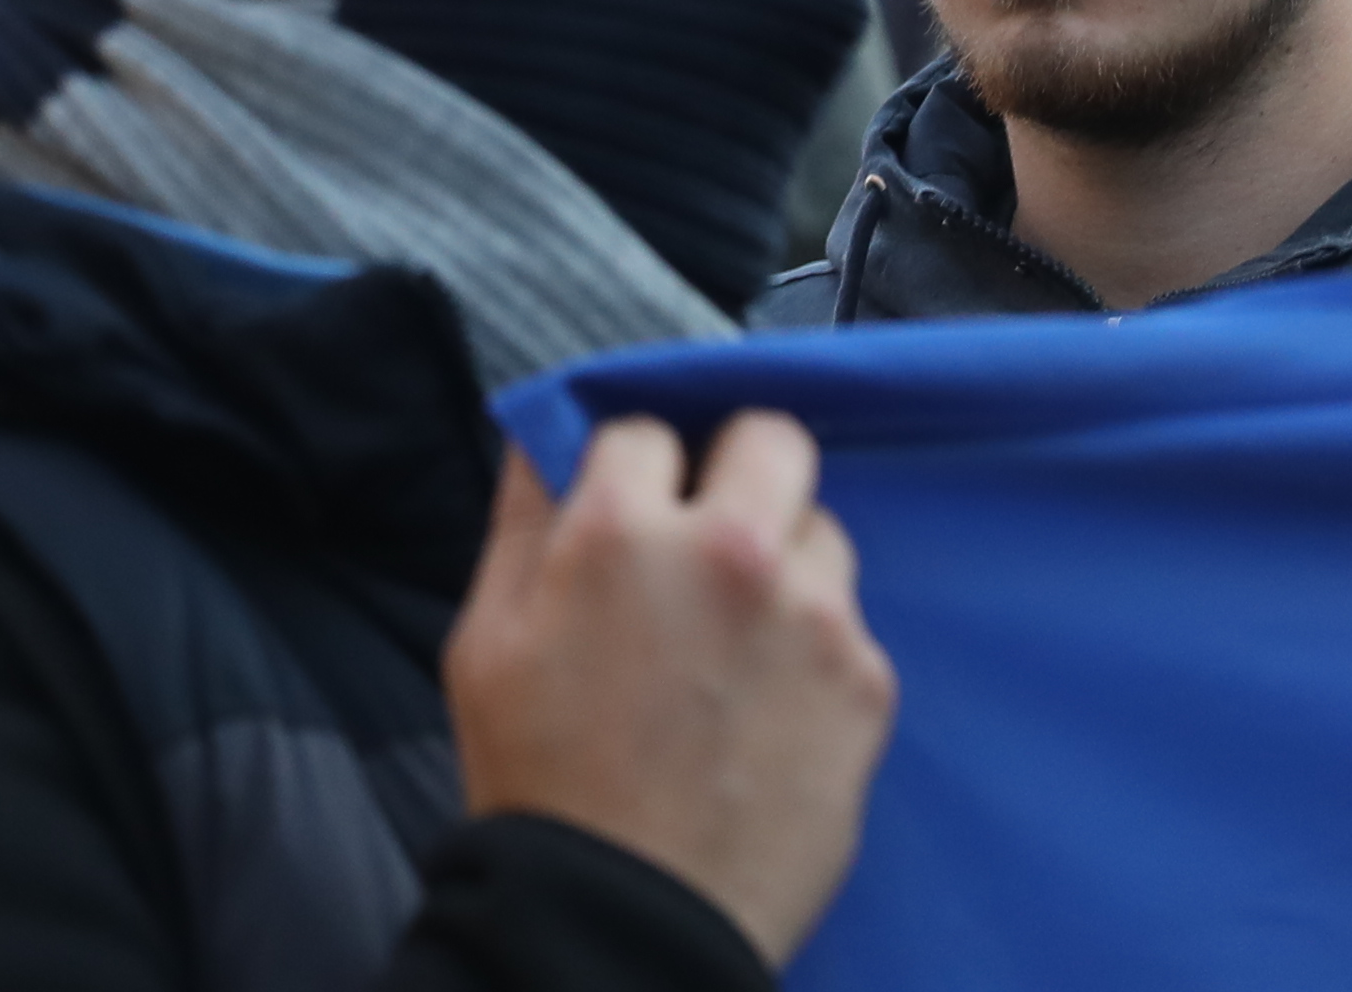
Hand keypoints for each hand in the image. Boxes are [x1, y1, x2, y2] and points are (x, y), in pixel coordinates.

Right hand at [444, 408, 894, 963]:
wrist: (626, 922)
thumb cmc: (541, 786)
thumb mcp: (485, 642)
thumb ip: (521, 524)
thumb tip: (542, 442)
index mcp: (622, 530)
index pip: (647, 428)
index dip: (633, 472)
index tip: (631, 512)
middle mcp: (731, 552)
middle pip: (772, 437)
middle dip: (739, 470)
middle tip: (712, 532)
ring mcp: (813, 617)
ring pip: (822, 532)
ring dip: (785, 565)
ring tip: (740, 642)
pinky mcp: (867, 684)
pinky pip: (851, 627)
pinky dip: (815, 651)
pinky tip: (769, 709)